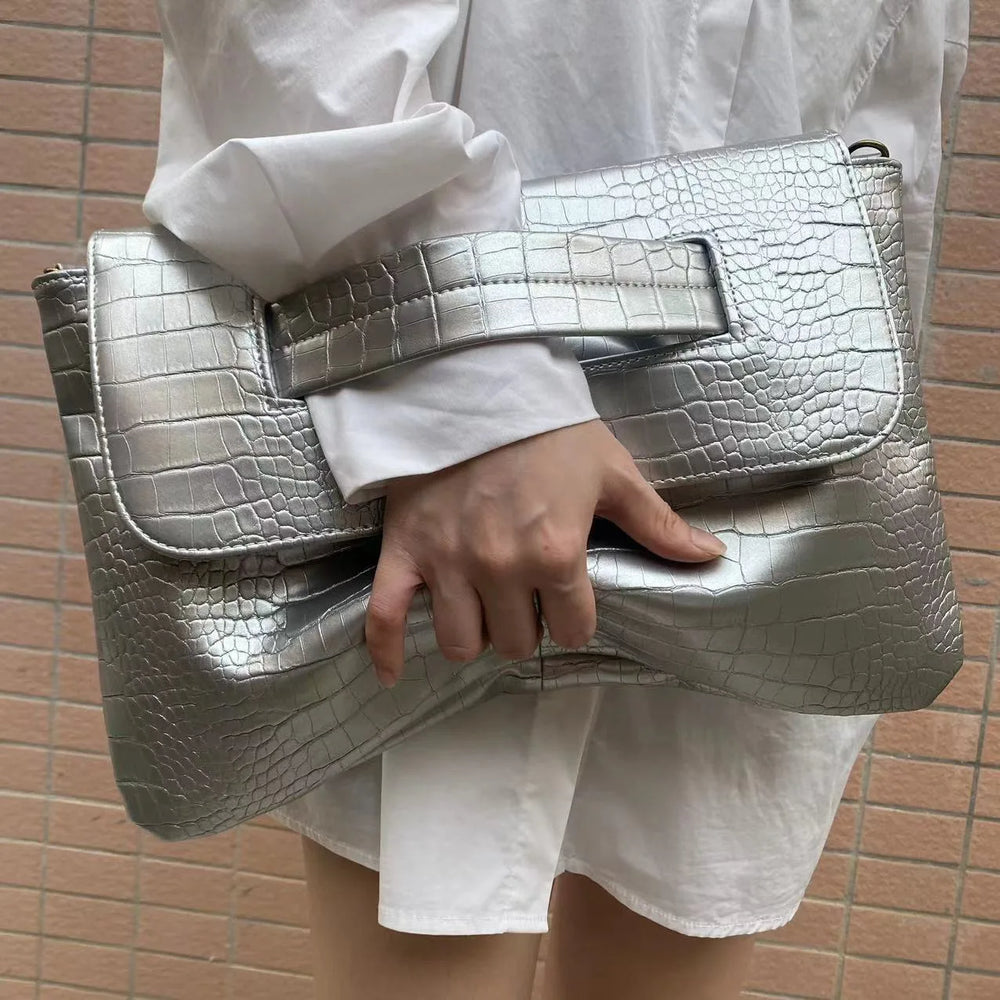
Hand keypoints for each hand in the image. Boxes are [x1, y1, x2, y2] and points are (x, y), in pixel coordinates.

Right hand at [365, 419, 726, 685]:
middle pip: (516, 642)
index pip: (572, 630)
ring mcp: (447, 564)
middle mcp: (500, 568)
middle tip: (526, 600)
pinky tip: (391, 674)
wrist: (475, 383)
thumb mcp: (612, 472)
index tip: (569, 603)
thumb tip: (712, 557)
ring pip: (461, 643)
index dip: (574, 620)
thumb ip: (658, 524)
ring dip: (476, 635)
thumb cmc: (549, 428)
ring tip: (483, 611)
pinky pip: (385, 617)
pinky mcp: (404, 552)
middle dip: (526, 627)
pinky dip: (384, 650)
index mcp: (555, 553)